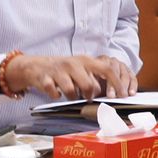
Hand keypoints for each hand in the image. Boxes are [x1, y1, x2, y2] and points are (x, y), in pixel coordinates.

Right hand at [5, 54, 132, 100]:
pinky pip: (55, 94)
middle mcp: (72, 64)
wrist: (35, 66)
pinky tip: (55, 90)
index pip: (106, 69)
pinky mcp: (45, 79)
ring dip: (72, 97)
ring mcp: (58, 71)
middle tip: (85, 96)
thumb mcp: (79, 68)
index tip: (122, 95)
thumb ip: (94, 77)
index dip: (116, 83)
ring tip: (69, 94)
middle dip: (89, 95)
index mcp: (84, 60)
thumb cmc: (63, 70)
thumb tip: (111, 92)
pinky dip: (56, 95)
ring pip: (72, 92)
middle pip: (89, 85)